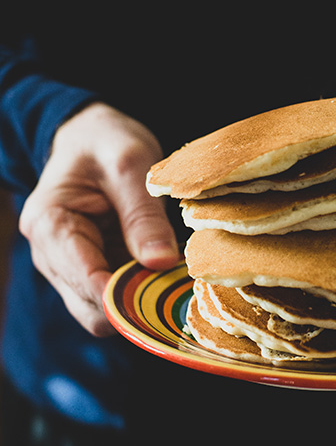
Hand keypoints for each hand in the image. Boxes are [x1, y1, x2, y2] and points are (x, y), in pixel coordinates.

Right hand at [19, 103, 179, 335]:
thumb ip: (144, 215)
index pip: (85, 281)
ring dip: (139, 300)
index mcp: (49, 225)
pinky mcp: (91, 269)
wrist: (94, 134)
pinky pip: (115, 297)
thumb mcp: (131, 165)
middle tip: (178, 284)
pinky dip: (140, 292)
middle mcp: (50, 254)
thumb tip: (161, 263)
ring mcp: (69, 266)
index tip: (166, 292)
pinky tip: (165, 273)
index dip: (125, 296)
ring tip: (173, 276)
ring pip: (104, 310)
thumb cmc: (107, 142)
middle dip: (134, 303)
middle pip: (91, 308)